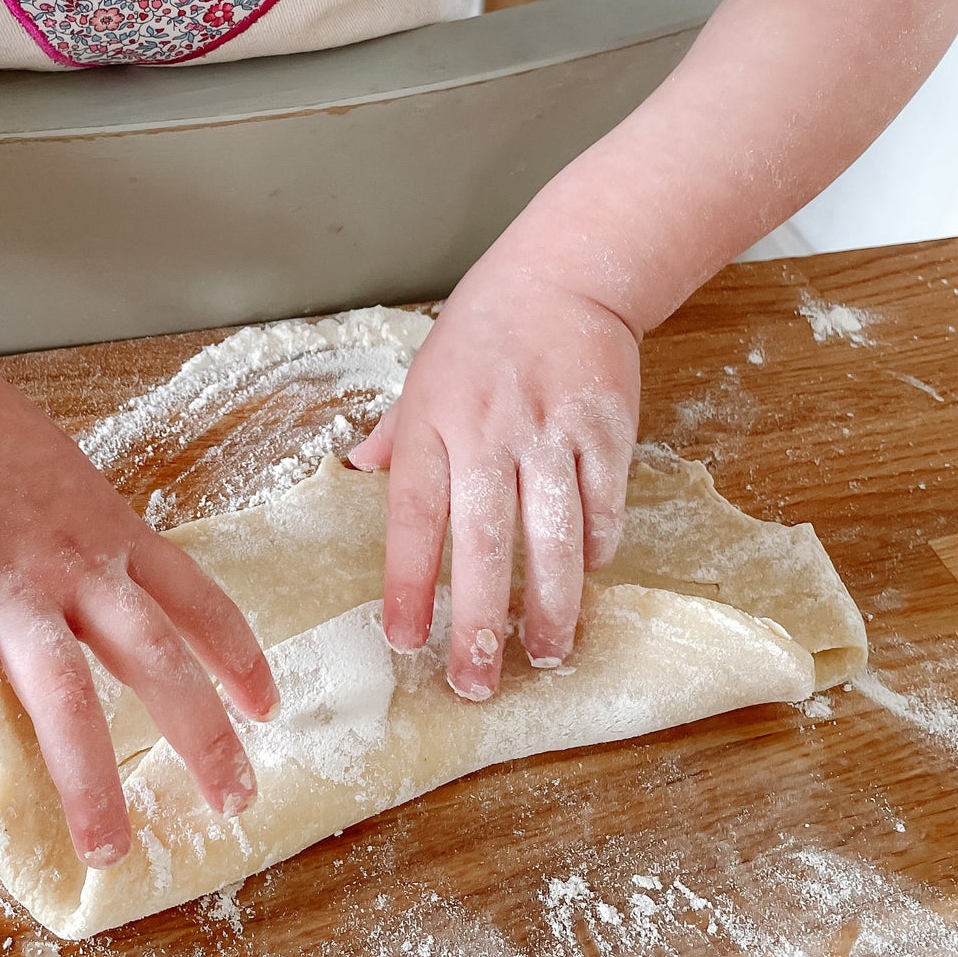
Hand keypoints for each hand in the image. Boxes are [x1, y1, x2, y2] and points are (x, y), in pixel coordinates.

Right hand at [0, 360, 278, 863]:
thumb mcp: (63, 483)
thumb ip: (83, 550)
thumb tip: (95, 610)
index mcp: (110, 535)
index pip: (196, 599)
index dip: (237, 656)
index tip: (270, 707)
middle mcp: (74, 568)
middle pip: (154, 658)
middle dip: (201, 733)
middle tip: (235, 801)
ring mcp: (5, 590)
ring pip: (63, 694)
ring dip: (89, 779)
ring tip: (111, 850)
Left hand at [348, 254, 639, 697]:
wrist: (565, 274)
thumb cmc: (484, 330)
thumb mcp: (422, 375)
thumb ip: (395, 435)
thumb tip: (352, 473)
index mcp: (434, 422)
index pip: (414, 517)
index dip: (410, 582)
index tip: (405, 640)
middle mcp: (489, 431)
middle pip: (483, 540)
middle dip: (479, 620)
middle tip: (476, 682)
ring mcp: (551, 431)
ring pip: (553, 534)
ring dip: (551, 603)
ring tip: (545, 655)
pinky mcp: (605, 428)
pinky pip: (602, 504)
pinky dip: (596, 548)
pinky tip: (589, 578)